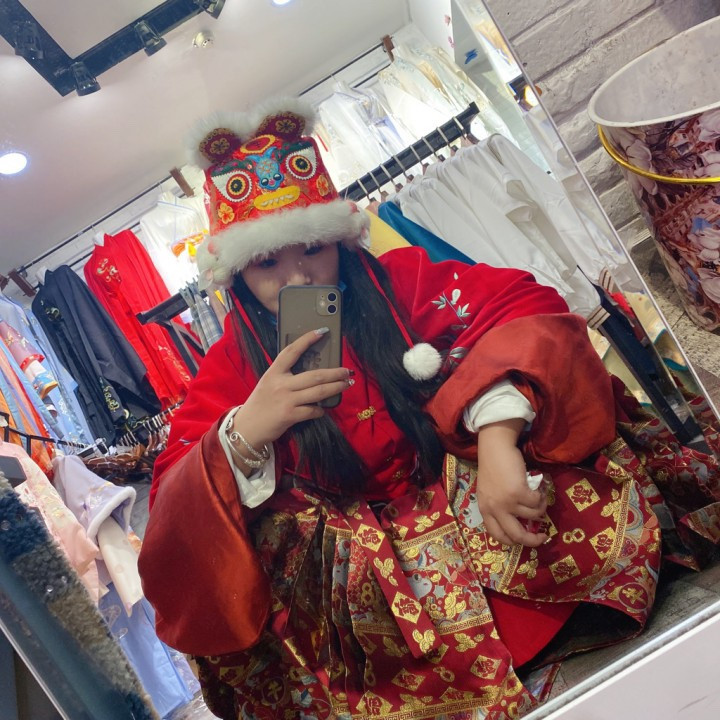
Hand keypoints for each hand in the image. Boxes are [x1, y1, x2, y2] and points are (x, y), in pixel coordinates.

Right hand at [233, 328, 352, 447]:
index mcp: (274, 372)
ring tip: (346, 384)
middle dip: (335, 373)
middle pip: (315, 375)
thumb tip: (312, 374)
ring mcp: (286, 399)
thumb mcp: (269, 383)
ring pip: (318, 391)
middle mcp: (281, 384)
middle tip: (347, 371)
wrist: (246, 427)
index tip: (322, 332)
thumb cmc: (260, 404)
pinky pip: (313, 410)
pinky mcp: (290, 415)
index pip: (292, 351)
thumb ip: (285, 377)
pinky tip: (323, 409)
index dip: (307, 340)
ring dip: (336, 388)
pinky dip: (320, 410)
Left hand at [475, 419, 547, 547]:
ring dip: (541, 509)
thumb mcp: (489, 492)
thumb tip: (520, 521)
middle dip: (532, 540)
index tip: (524, 539)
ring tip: (541, 499)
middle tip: (543, 537)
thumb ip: (499, 507)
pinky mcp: (518, 492)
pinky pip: (537, 502)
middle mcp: (494, 509)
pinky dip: (542, 497)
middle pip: (516, 535)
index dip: (513, 541)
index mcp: (485, 510)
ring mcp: (506, 501)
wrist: (494, 448)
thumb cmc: (493, 468)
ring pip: (532, 516)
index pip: (497, 535)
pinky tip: (540, 489)